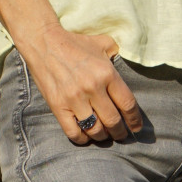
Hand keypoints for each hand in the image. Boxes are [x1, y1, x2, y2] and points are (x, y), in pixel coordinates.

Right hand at [21, 26, 142, 144]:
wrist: (45, 43)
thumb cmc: (76, 44)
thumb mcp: (103, 43)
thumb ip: (117, 54)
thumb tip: (126, 65)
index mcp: (107, 73)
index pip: (127, 103)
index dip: (134, 119)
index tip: (136, 127)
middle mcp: (93, 88)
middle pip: (113, 121)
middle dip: (120, 132)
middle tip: (122, 135)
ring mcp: (74, 99)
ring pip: (95, 130)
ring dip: (103, 137)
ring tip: (105, 136)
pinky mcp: (58, 107)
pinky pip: (73, 132)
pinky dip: (83, 139)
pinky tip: (87, 136)